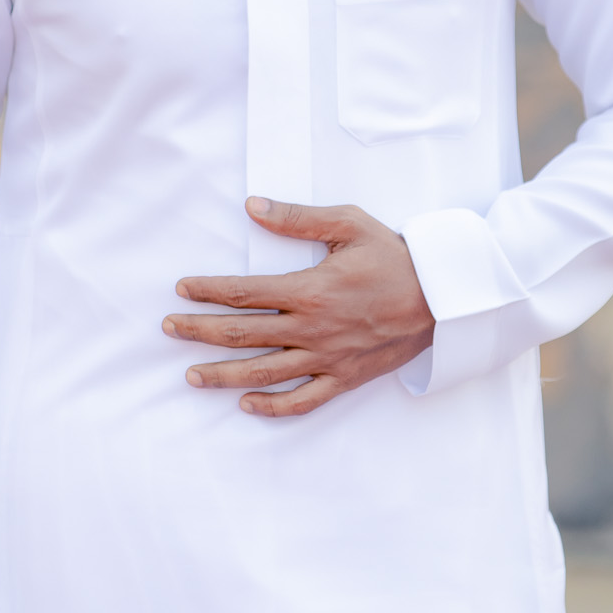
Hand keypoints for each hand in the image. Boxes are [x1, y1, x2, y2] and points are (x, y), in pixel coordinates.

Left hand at [163, 197, 435, 417]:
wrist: (442, 297)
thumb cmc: (395, 257)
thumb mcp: (350, 224)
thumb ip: (298, 218)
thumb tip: (252, 207)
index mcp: (311, 290)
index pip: (246, 292)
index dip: (209, 291)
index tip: (182, 289)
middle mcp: (314, 329)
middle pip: (245, 334)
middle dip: (202, 331)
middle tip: (170, 328)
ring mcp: (328, 357)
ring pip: (266, 372)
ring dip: (224, 375)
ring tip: (192, 376)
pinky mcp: (345, 378)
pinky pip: (304, 400)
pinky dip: (274, 406)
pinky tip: (247, 404)